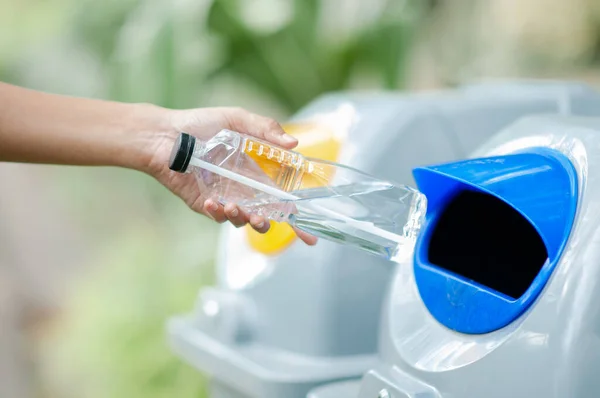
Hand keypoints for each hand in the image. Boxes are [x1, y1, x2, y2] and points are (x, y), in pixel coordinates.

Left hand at [146, 106, 317, 245]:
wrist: (166, 134)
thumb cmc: (201, 123)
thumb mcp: (237, 119)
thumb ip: (265, 129)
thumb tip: (293, 144)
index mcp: (258, 171)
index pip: (283, 197)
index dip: (296, 217)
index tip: (309, 236)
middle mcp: (244, 188)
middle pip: (266, 215)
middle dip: (267, 223)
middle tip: (263, 218)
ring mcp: (225, 198)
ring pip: (243, 220)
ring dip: (243, 218)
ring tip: (234, 207)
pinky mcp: (204, 204)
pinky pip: (217, 216)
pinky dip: (217, 213)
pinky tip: (211, 201)